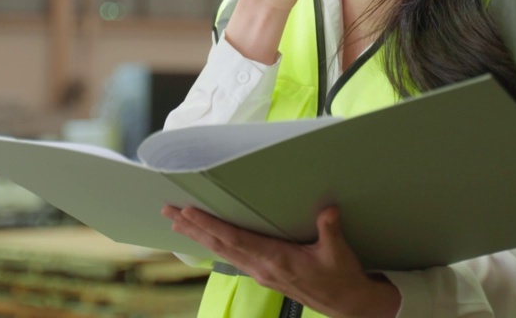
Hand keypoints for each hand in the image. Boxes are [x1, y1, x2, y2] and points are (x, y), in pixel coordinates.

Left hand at [162, 205, 400, 317]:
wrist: (347, 304)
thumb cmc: (342, 278)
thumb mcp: (339, 253)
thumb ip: (329, 230)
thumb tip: (327, 210)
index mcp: (276, 260)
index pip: (235, 239)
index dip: (210, 225)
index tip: (189, 213)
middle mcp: (262, 268)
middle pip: (219, 246)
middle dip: (193, 228)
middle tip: (169, 212)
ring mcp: (261, 273)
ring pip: (223, 253)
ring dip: (200, 236)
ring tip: (179, 222)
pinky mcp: (265, 275)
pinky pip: (233, 257)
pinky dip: (216, 245)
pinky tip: (207, 239)